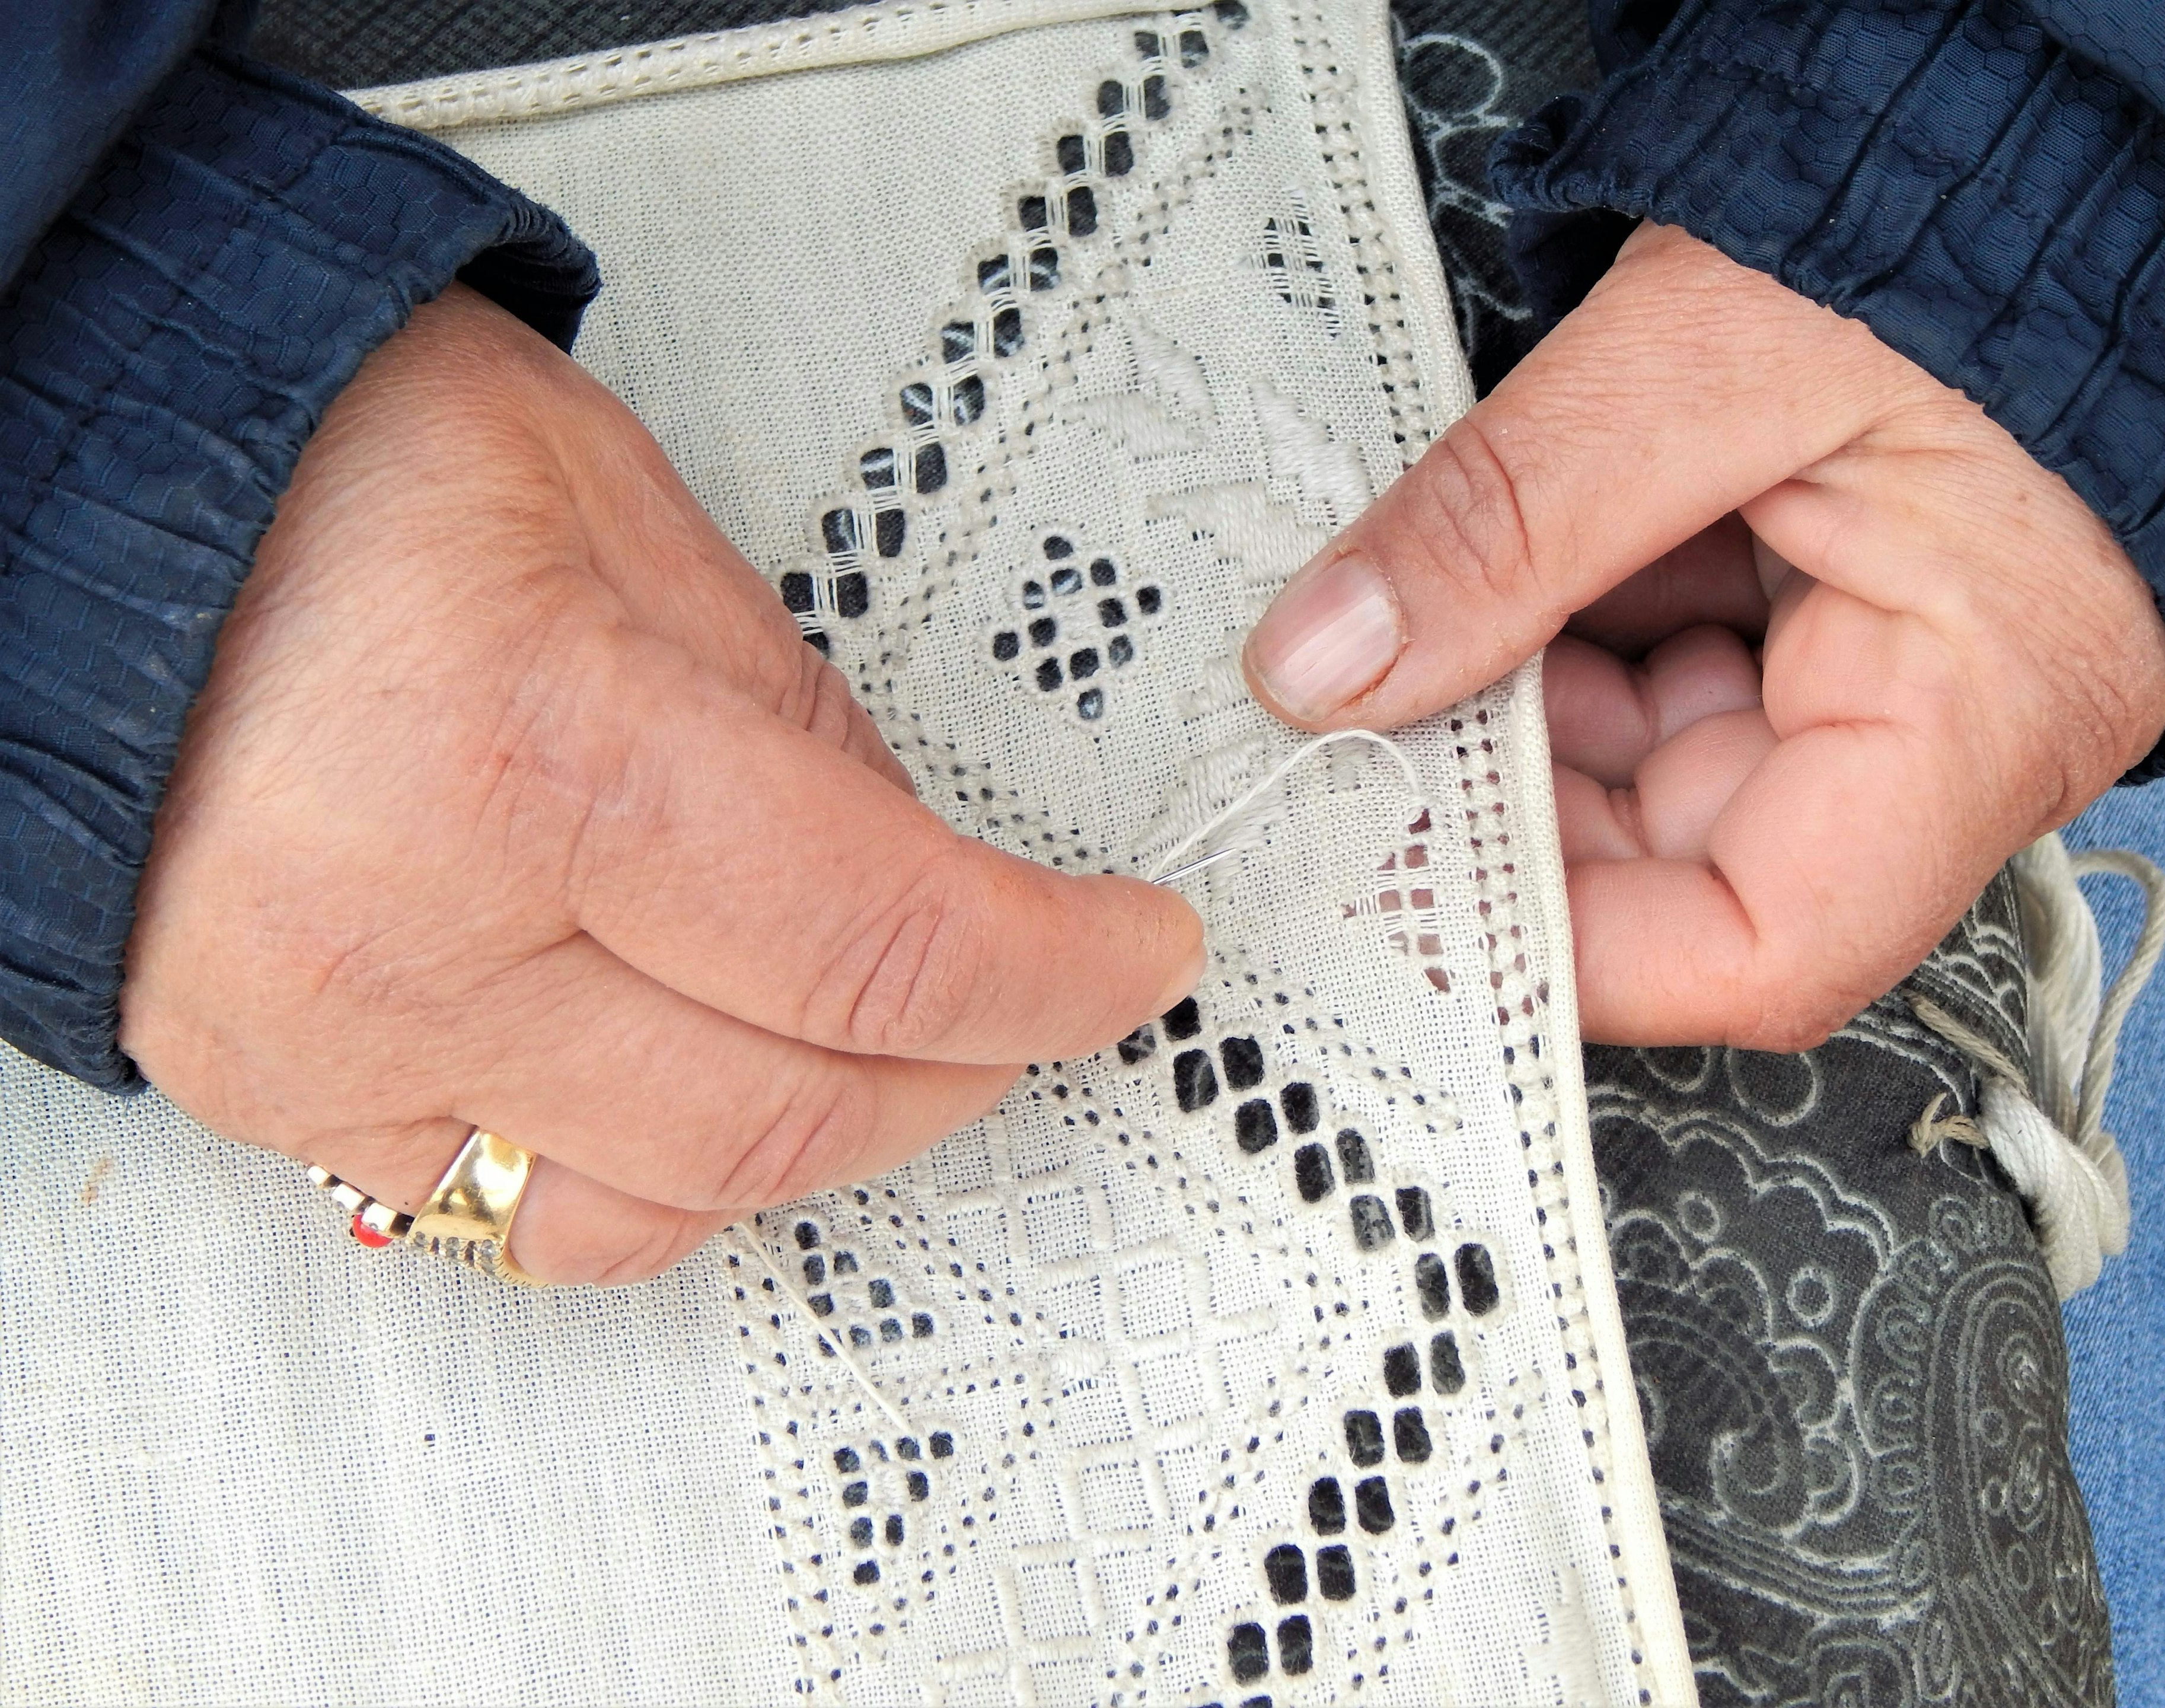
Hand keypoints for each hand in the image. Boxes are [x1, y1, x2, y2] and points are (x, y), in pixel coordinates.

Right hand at [124, 285, 1200, 1281]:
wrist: (84, 496)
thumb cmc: (322, 459)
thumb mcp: (631, 524)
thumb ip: (799, 722)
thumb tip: (923, 866)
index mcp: (532, 756)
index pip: (878, 945)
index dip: (1050, 972)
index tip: (1128, 959)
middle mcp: (414, 938)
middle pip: (789, 1112)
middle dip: (964, 1069)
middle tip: (1032, 1003)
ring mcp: (326, 1045)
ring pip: (656, 1210)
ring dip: (817, 1142)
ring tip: (883, 1047)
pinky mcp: (273, 1095)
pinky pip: (510, 1216)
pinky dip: (650, 1174)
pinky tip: (703, 1083)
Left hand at [1243, 224, 2164, 1048]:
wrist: (2029, 127)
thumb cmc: (1954, 214)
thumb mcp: (1698, 355)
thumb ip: (1504, 522)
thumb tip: (1325, 666)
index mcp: (1982, 716)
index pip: (1762, 951)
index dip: (1561, 954)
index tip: (1397, 889)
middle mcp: (1943, 735)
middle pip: (1679, 872)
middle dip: (1502, 811)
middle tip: (1354, 745)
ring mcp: (1881, 680)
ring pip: (1649, 778)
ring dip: (1514, 720)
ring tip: (1411, 639)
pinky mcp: (1822, 623)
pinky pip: (1664, 687)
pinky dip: (1557, 649)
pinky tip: (1482, 593)